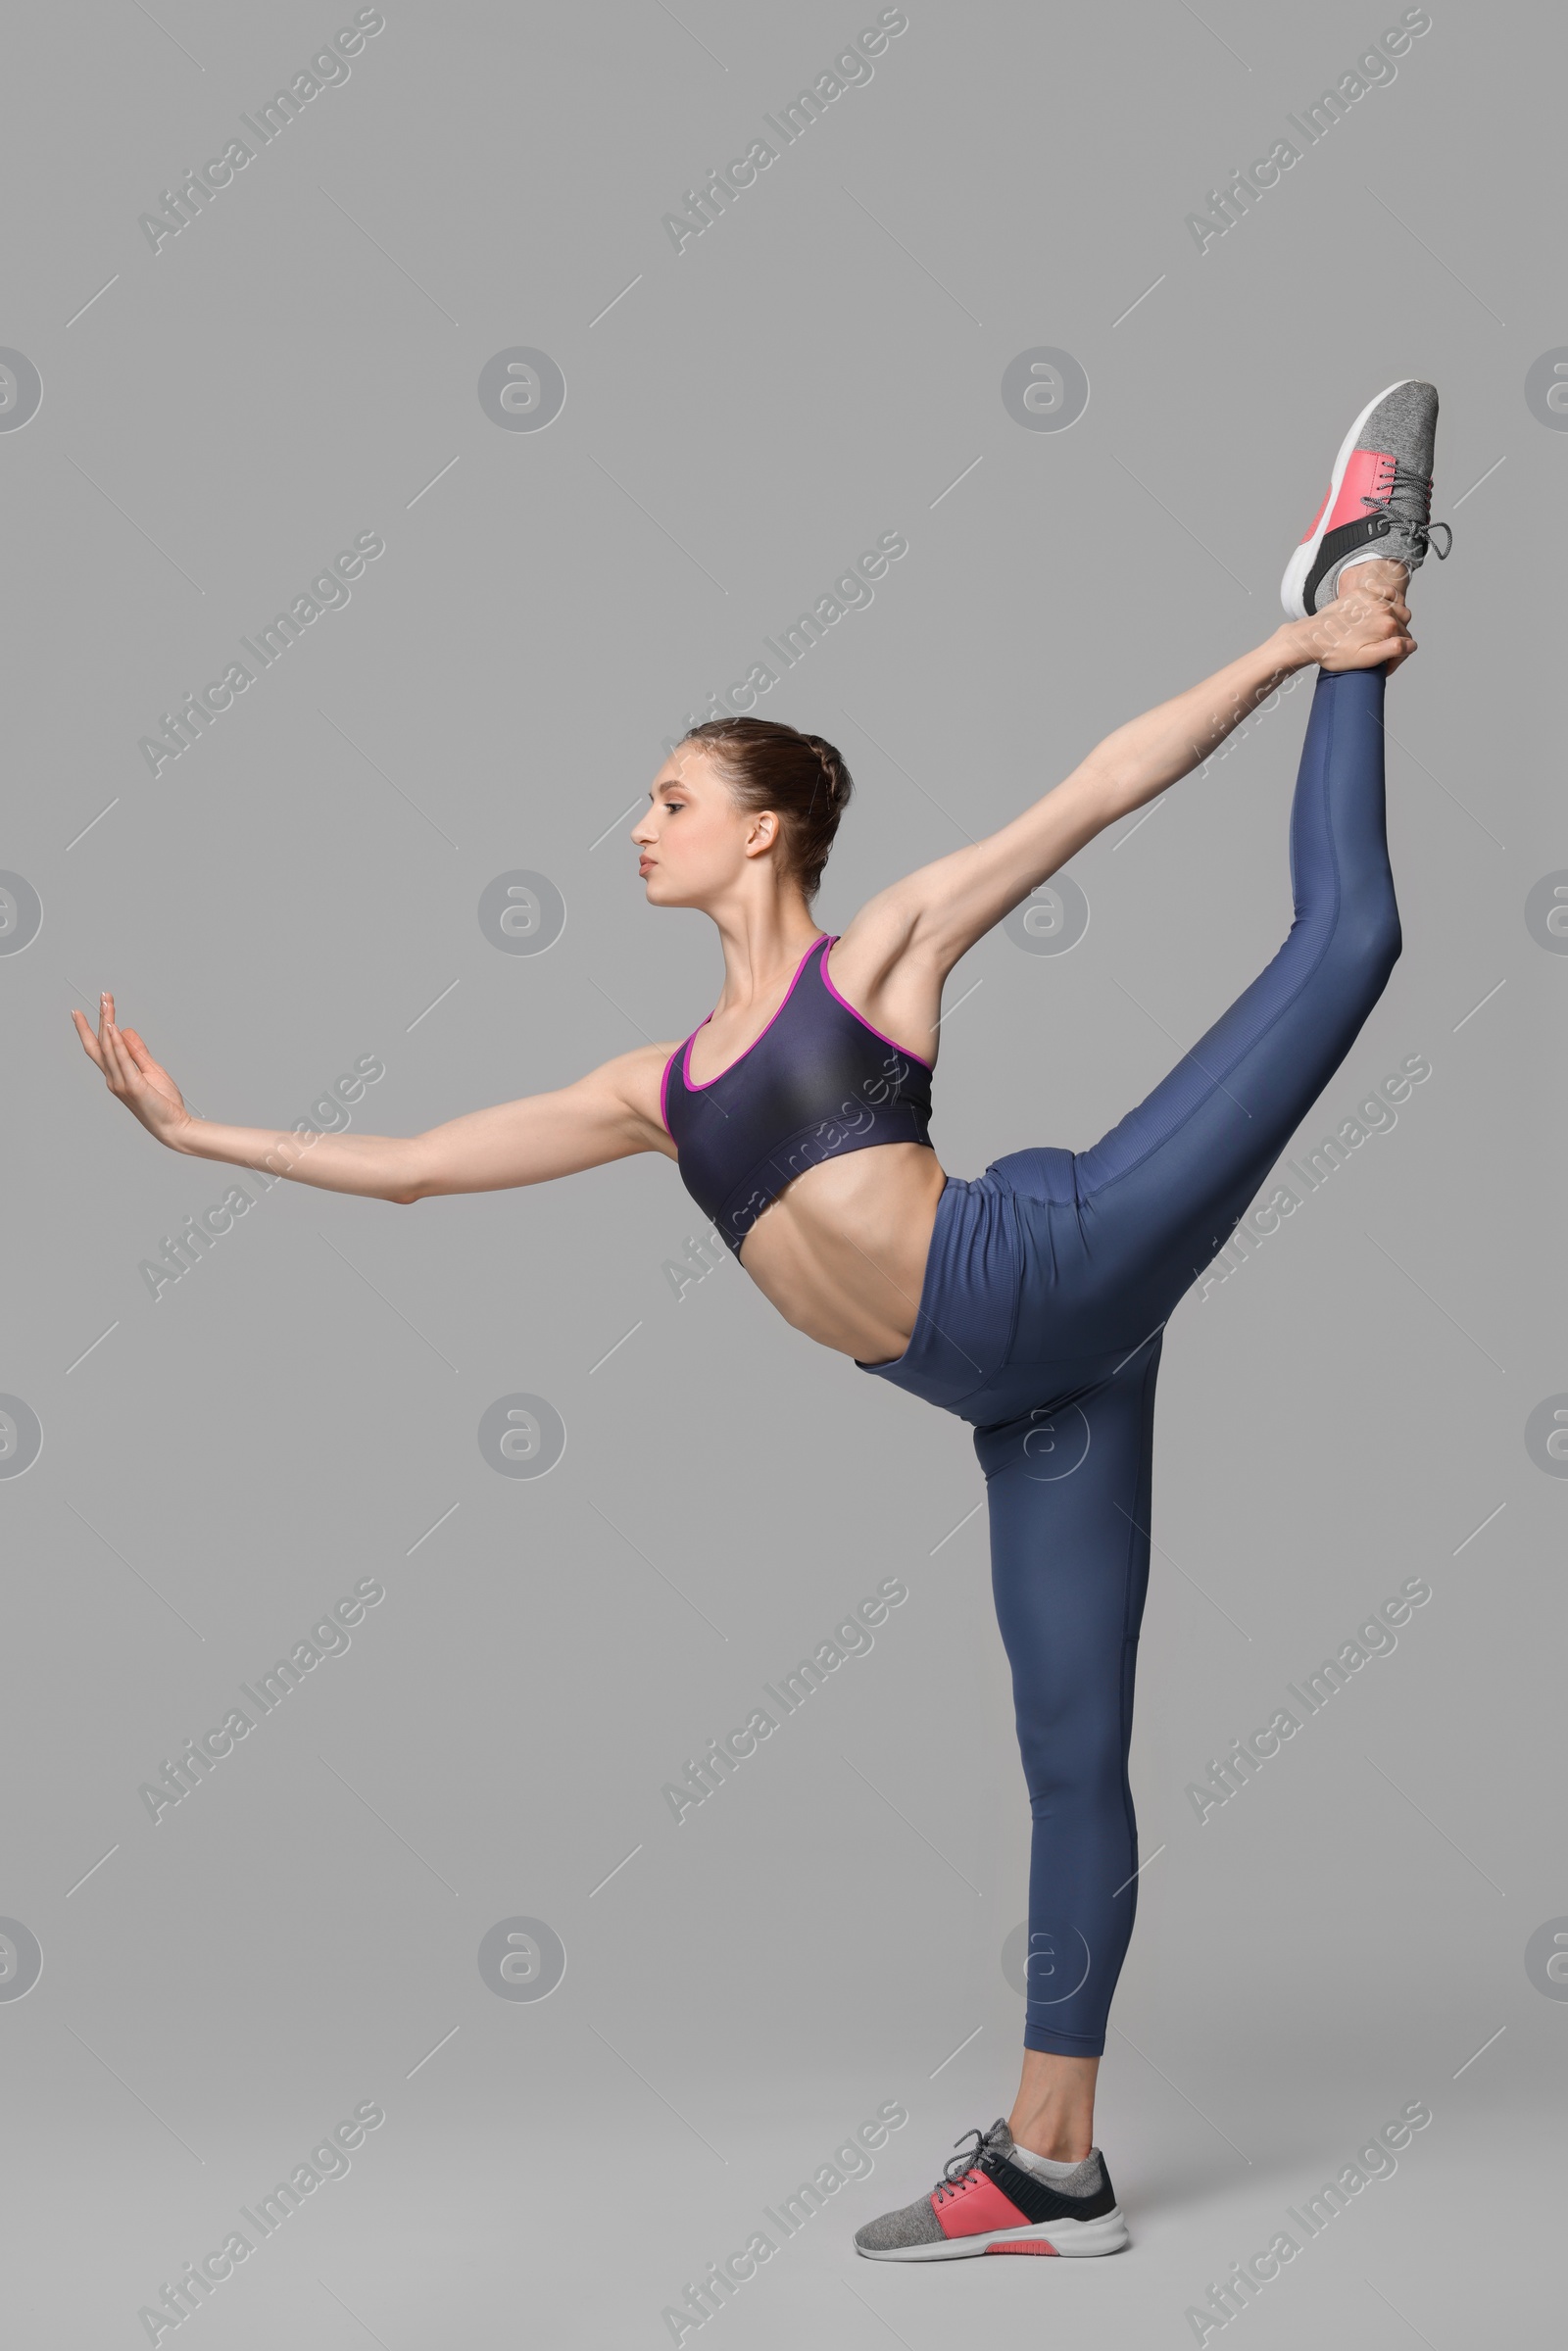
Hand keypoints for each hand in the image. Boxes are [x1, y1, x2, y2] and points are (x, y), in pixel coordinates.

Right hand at [72, 993, 195, 1148]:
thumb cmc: (163, 1102)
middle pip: (101, 1043)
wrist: (174, 1126)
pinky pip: (122, 1060)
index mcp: (117, 1075)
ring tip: (107, 1004)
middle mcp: (114, 1079)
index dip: (93, 1027)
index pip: (101, 1047)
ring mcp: (121, 1083)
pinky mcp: (133, 1086)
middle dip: (101, 1018)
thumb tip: (125, 1031)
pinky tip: (113, 1027)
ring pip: (109, 1048)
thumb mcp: (151, 1070)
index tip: (97, 1006)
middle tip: (103, 996)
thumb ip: (137, 1052)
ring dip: (107, 1024)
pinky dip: (116, 1043)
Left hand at [1293, 565, 1416, 675]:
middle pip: (1404, 626)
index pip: (1406, 643)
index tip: (1384, 666)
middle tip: (1381, 653)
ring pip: (1400, 609)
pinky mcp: (1363, 593)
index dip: (1397, 658)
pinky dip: (1391, 600)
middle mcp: (1384, 609)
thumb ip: (1393, 650)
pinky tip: (1384, 611)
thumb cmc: (1335, 652)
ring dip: (1397, 622)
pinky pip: (1387, 592)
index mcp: (1388, 626)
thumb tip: (1411, 645)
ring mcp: (1374, 599)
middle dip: (1396, 641)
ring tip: (1381, 635)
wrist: (1311, 637)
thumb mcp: (1365, 659)